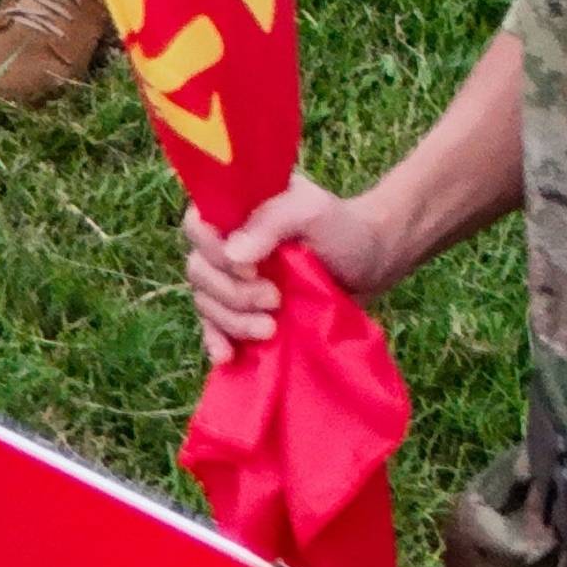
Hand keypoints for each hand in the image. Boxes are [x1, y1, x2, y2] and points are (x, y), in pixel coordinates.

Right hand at [179, 178, 373, 362]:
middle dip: (232, 294)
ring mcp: (232, 281)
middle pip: (199, 271)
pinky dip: (216, 342)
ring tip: (270, 329)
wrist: (370, 266)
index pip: (197, 226)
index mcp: (235, 210)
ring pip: (206, 303)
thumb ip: (272, 222)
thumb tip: (233, 256)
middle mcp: (226, 244)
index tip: (253, 270)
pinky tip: (226, 356)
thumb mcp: (313, 211)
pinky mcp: (243, 313)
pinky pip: (215, 328)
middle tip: (274, 300)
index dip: (214, 252)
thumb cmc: (343, 229)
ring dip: (233, 321)